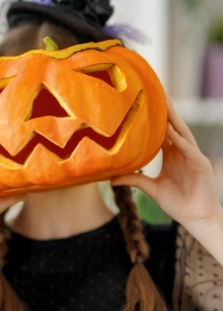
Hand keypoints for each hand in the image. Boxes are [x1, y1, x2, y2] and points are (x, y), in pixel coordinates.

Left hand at [112, 98, 222, 233]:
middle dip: (166, 111)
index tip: (143, 104)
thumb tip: (111, 179)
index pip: (163, 132)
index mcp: (172, 155)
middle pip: (173, 127)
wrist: (196, 218)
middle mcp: (183, 152)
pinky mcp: (200, 164)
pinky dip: (180, 140)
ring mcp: (193, 156)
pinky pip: (189, 149)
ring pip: (183, 134)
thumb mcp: (151, 189)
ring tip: (165, 103)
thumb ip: (134, 180)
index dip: (154, 119)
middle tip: (156, 93)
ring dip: (174, 119)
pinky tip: (172, 131)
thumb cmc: (177, 203)